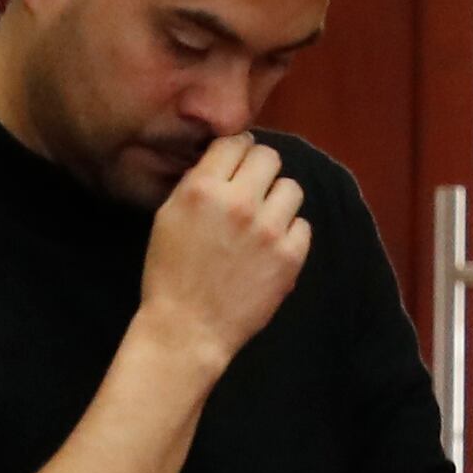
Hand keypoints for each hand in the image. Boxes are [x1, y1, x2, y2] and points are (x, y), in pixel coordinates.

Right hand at [133, 134, 309, 373]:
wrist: (187, 329)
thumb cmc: (170, 274)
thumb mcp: (168, 217)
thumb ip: (197, 183)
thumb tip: (225, 159)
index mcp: (202, 189)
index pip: (235, 142)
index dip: (237, 152)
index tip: (238, 165)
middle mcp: (239, 202)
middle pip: (269, 157)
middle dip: (260, 171)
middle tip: (252, 192)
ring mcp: (268, 230)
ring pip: (291, 188)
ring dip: (278, 201)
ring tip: (263, 222)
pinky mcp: (290, 256)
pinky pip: (304, 225)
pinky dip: (289, 235)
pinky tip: (270, 249)